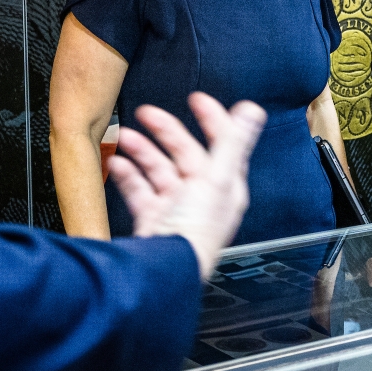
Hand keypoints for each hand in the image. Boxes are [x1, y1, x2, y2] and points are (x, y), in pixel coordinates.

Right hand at [108, 93, 265, 278]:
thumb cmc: (195, 232)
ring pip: (159, 169)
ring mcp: (176, 207)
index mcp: (225, 186)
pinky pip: (139, 190)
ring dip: (142, 150)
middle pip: (185, 153)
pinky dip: (128, 175)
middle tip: (148, 113)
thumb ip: (233, 142)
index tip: (198, 100)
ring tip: (126, 136)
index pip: (222, 144)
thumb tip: (253, 111)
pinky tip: (118, 163)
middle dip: (166, 131)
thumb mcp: (217, 179)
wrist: (162, 270)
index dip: (212, 119)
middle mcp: (202, 196)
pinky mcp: (153, 218)